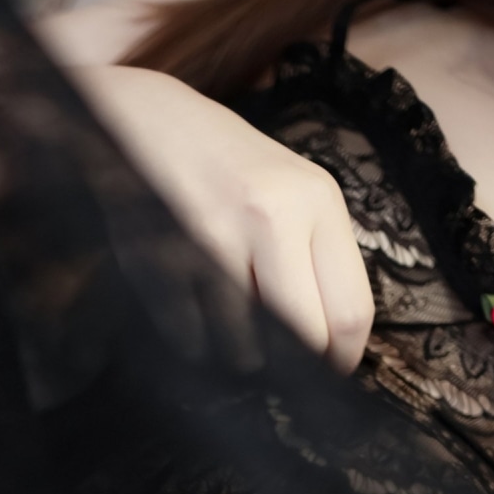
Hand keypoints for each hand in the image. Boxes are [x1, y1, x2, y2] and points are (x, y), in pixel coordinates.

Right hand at [50, 64, 374, 371]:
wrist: (143, 121)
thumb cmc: (225, 164)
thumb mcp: (291, 189)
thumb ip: (315, 255)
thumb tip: (330, 344)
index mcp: (315, 199)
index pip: (351, 312)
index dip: (341, 360)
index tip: (328, 372)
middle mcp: (270, 217)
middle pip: (305, 339)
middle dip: (294, 370)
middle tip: (282, 373)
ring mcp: (213, 239)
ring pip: (244, 350)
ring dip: (237, 358)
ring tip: (227, 330)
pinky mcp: (162, 258)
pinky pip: (190, 339)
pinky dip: (193, 343)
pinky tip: (190, 312)